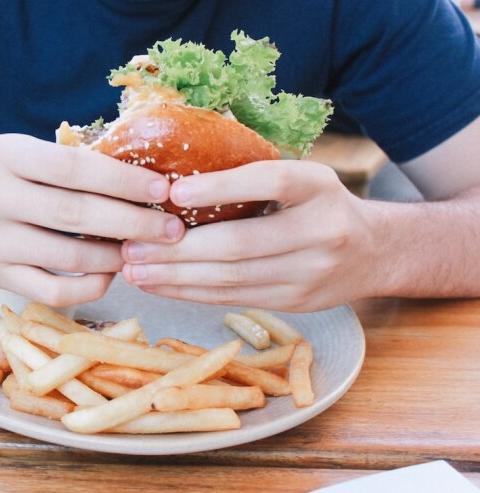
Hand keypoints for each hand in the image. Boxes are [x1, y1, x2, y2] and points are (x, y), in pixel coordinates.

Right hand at [0, 134, 183, 306]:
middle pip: (76, 214)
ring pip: (68, 257)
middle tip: (171, 229)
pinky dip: (88, 286)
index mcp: (5, 154)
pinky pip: (51, 291)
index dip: (123, 181)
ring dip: (115, 256)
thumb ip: (66, 164)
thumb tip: (139, 180)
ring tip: (144, 250)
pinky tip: (108, 274)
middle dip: (132, 223)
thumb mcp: (17, 152)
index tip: (162, 190)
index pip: (74, 168)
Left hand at [120, 160, 385, 311]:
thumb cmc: (318, 205)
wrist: (374, 252)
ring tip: (134, 269)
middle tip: (131, 245)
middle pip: (239, 244)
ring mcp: (309, 274)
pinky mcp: (294, 303)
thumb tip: (172, 180)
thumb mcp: (302, 178)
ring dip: (174, 277)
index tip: (173, 191)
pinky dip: (191, 292)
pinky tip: (160, 285)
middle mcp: (321, 231)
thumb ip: (254, 176)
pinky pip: (232, 299)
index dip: (221, 186)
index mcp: (319, 186)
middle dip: (177, 249)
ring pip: (230, 279)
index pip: (270, 181)